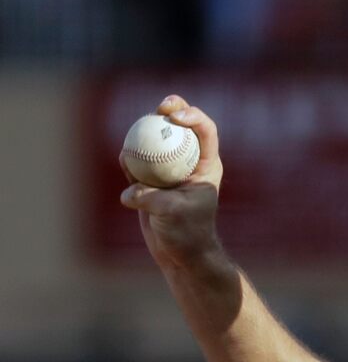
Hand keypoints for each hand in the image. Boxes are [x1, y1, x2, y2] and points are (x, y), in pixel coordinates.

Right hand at [119, 95, 224, 270]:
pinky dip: (129, 160)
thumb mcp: (173, 214)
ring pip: (155, 140)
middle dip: (171, 109)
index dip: (193, 116)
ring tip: (135, 146)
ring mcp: (169, 169)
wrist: (181, 254)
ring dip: (143, 135)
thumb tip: (130, 191)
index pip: (206, 131)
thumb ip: (151, 198)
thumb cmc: (187, 234)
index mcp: (206, 165)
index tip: (174, 117)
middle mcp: (189, 162)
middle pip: (181, 126)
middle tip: (159, 107)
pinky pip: (136, 161)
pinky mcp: (150, 180)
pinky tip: (126, 165)